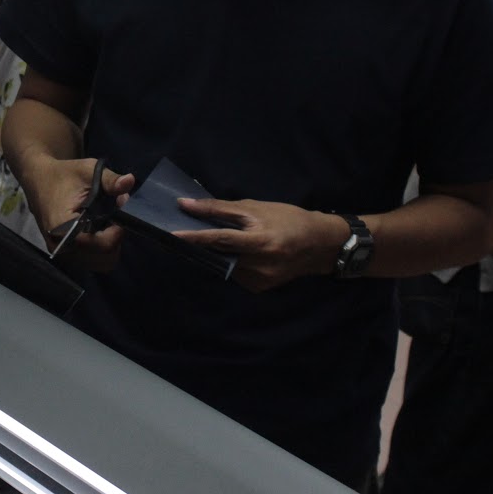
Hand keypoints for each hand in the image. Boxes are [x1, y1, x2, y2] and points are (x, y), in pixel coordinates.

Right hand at [18, 155, 134, 270]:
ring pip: (100, 263)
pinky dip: (100, 249)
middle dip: (115, 238)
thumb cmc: (62, 175)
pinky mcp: (64, 254)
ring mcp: (62, 253)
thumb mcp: (88, 170)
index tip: (119, 211)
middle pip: (105, 258)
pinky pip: (92, 261)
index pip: (102, 245)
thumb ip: (110, 180)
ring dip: (109, 245)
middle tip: (113, 217)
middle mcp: (61, 246)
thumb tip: (130, 181)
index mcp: (64, 227)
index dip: (118, 231)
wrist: (37, 180)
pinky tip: (98, 230)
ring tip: (105, 222)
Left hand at [173, 199, 345, 291]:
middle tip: (186, 233)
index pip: (220, 239)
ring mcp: (259, 280)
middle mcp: (260, 265)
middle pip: (218, 254)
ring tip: (223, 239)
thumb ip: (221, 209)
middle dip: (201, 244)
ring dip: (216, 253)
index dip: (195, 237)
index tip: (172, 234)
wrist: (320, 245)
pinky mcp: (259, 288)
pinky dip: (230, 262)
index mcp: (261, 241)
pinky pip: (234, 273)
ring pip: (224, 265)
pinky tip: (239, 253)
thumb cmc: (287, 219)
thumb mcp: (256, 207)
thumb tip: (187, 205)